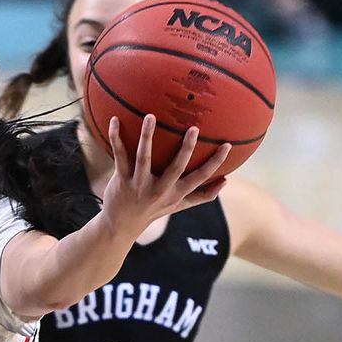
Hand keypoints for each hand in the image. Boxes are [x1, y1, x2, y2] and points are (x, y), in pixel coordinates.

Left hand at [98, 115, 230, 239]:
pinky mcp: (121, 179)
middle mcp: (159, 190)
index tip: (227, 145)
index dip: (215, 163)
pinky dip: (116, 137)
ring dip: (147, 136)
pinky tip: (114, 120)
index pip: (200, 178)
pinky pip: (119, 155)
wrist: (121, 225)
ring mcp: (139, 184)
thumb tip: (226, 181)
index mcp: (176, 193)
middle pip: (175, 168)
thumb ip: (202, 195)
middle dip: (186, 149)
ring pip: (144, 158)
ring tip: (150, 116)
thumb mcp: (179, 205)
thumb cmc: (154, 209)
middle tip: (194, 128)